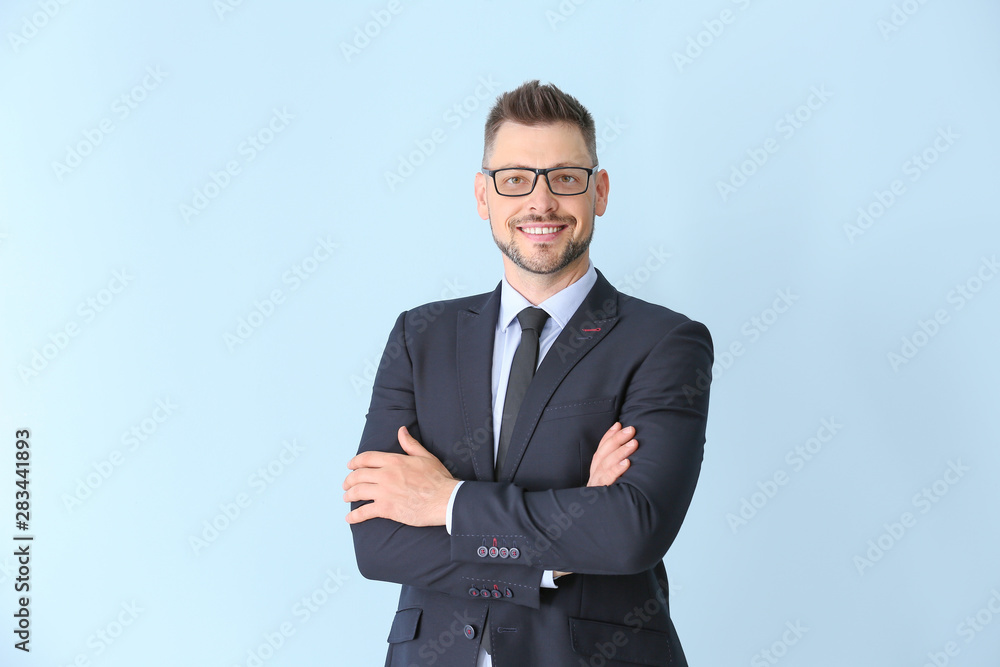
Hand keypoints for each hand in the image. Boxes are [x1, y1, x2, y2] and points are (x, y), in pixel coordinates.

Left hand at [343, 426, 458, 526]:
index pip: (366, 458)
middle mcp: (386, 475)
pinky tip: (349, 518)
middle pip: (358, 475)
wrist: (445, 499)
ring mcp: (384, 492)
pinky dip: (354, 516)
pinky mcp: (386, 509)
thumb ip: (410, 444)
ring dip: (349, 495)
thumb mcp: (425, 456)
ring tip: (347, 497)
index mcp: (394, 461)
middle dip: (349, 480)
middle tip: (346, 484)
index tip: (350, 465)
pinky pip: (364, 512)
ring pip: (358, 492)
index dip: (355, 462)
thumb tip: (401, 430)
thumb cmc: (438, 479)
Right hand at [555, 424, 636, 579]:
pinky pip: (606, 486)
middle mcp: (590, 486)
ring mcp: (592, 494)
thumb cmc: (592, 528)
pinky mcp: (595, 504)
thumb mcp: (600, 505)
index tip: (618, 424)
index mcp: (591, 483)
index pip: (598, 455)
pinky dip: (616, 472)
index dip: (608, 439)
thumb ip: (607, 490)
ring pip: (604, 468)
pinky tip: (628, 464)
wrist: (571, 552)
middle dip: (616, 440)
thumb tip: (627, 473)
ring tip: (634, 441)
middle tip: (631, 428)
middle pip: (601, 457)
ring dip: (620, 452)